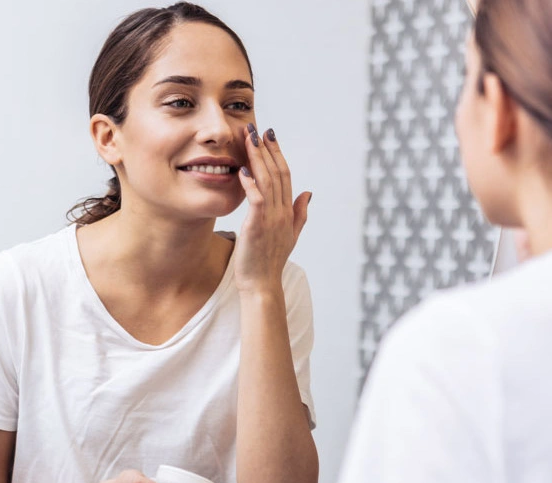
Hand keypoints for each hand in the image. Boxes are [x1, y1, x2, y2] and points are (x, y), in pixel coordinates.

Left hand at [234, 123, 311, 294]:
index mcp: (288, 211)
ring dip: (258, 158)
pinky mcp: (257, 226)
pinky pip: (257, 200)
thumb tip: (308, 192)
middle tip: (259, 128)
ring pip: (267, 181)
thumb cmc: (269, 261)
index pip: (285, 176)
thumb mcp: (289, 235)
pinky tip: (242, 169)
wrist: (262, 285)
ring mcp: (271, 219)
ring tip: (249, 139)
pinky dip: (251, 183)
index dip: (278, 154)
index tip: (270, 136)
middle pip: (278, 173)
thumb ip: (300, 213)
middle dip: (268, 149)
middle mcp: (282, 212)